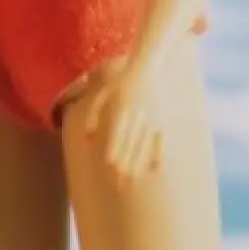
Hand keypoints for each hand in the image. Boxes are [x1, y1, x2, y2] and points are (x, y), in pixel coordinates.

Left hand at [82, 54, 169, 180]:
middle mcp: (136, 115)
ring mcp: (150, 119)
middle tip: (119, 182)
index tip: (110, 167)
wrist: (147, 67)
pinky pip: (160, 141)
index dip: (113, 150)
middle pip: (130, 144)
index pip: (117, 134)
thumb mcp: (102, 95)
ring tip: (133, 180)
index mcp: (120, 108)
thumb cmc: (120, 82)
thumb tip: (87, 139)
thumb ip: (93, 116)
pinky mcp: (161, 121)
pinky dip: (157, 155)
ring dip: (138, 163)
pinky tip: (154, 170)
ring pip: (144, 146)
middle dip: (125, 163)